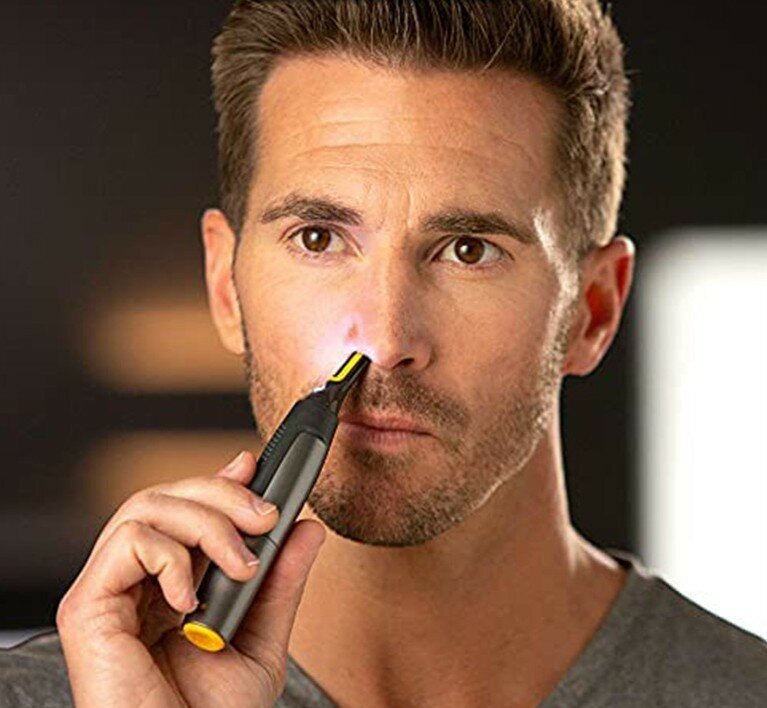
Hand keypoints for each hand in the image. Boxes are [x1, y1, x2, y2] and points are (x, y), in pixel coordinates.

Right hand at [57, 451, 325, 706]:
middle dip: (224, 494)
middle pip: (166, 495)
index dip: (217, 480)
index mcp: (168, 584)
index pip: (183, 509)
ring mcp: (108, 590)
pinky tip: (190, 601)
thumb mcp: (261, 640)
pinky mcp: (87, 606)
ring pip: (148, 505)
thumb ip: (281, 583)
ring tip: (242, 567)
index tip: (254, 468)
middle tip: (266, 517)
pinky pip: (130, 541)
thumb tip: (306, 528)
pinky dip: (173, 557)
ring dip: (209, 523)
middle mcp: (135, 580)